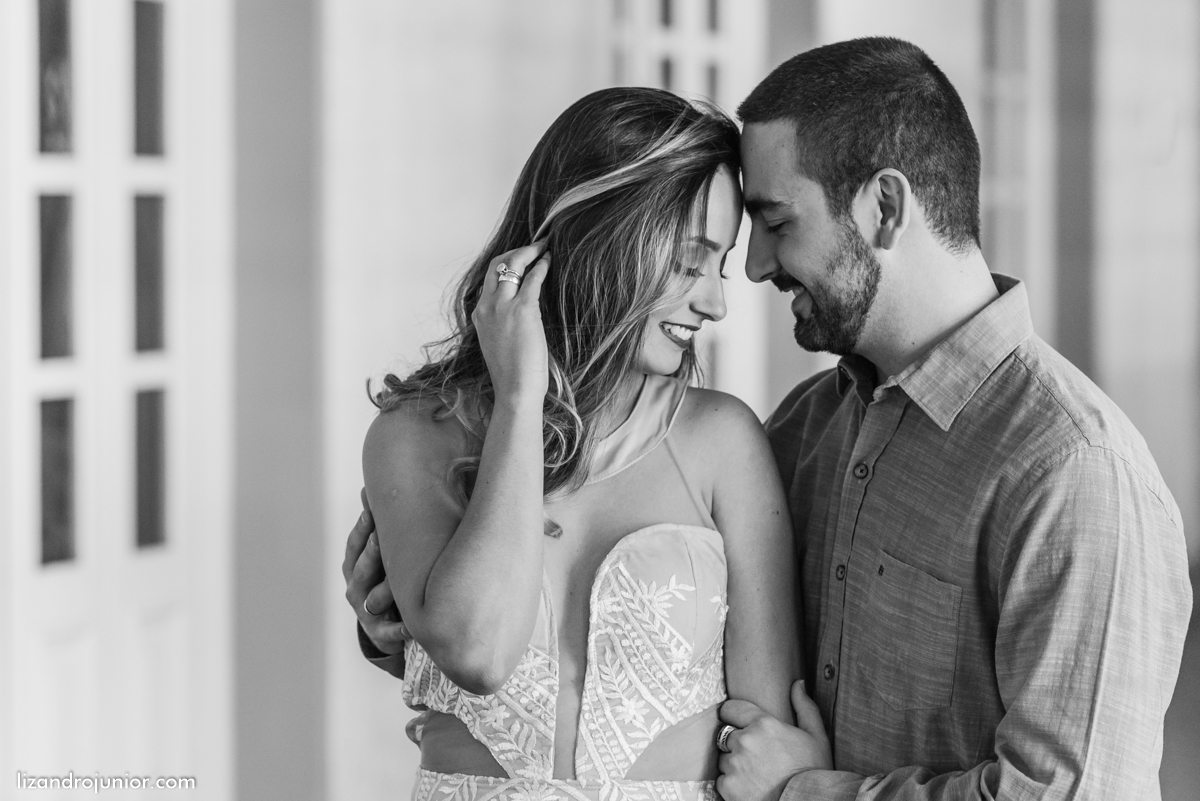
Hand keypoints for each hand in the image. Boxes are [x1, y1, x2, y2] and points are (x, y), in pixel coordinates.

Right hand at [343, 487, 408, 655]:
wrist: (385, 628)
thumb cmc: (387, 580)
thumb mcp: (382, 556)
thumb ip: (380, 528)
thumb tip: (374, 487)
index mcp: (354, 566)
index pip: (354, 545)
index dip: (362, 527)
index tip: (370, 508)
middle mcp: (355, 587)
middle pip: (361, 568)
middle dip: (370, 550)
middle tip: (378, 532)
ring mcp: (365, 611)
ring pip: (373, 598)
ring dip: (383, 589)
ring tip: (395, 581)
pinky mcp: (380, 634)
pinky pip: (390, 631)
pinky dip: (399, 630)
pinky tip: (410, 628)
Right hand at [472, 242, 550, 401]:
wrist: (515, 389)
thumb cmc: (511, 373)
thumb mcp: (498, 342)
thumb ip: (501, 323)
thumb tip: (518, 312)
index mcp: (479, 315)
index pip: (489, 279)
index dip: (505, 264)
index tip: (520, 259)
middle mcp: (486, 306)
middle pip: (497, 265)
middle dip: (516, 251)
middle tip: (534, 246)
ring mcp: (502, 306)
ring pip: (512, 264)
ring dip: (530, 252)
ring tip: (544, 247)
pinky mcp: (522, 309)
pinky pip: (532, 278)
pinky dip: (541, 266)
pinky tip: (549, 261)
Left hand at [716, 680, 832, 800]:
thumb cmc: (813, 773)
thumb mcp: (816, 737)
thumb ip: (804, 707)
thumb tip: (798, 683)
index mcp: (763, 724)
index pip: (730, 709)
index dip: (735, 716)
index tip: (740, 724)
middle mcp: (745, 741)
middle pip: (726, 735)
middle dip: (738, 743)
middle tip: (757, 757)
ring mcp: (734, 765)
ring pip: (724, 758)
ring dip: (734, 764)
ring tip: (755, 774)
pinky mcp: (727, 787)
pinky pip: (722, 780)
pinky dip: (732, 784)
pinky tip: (751, 788)